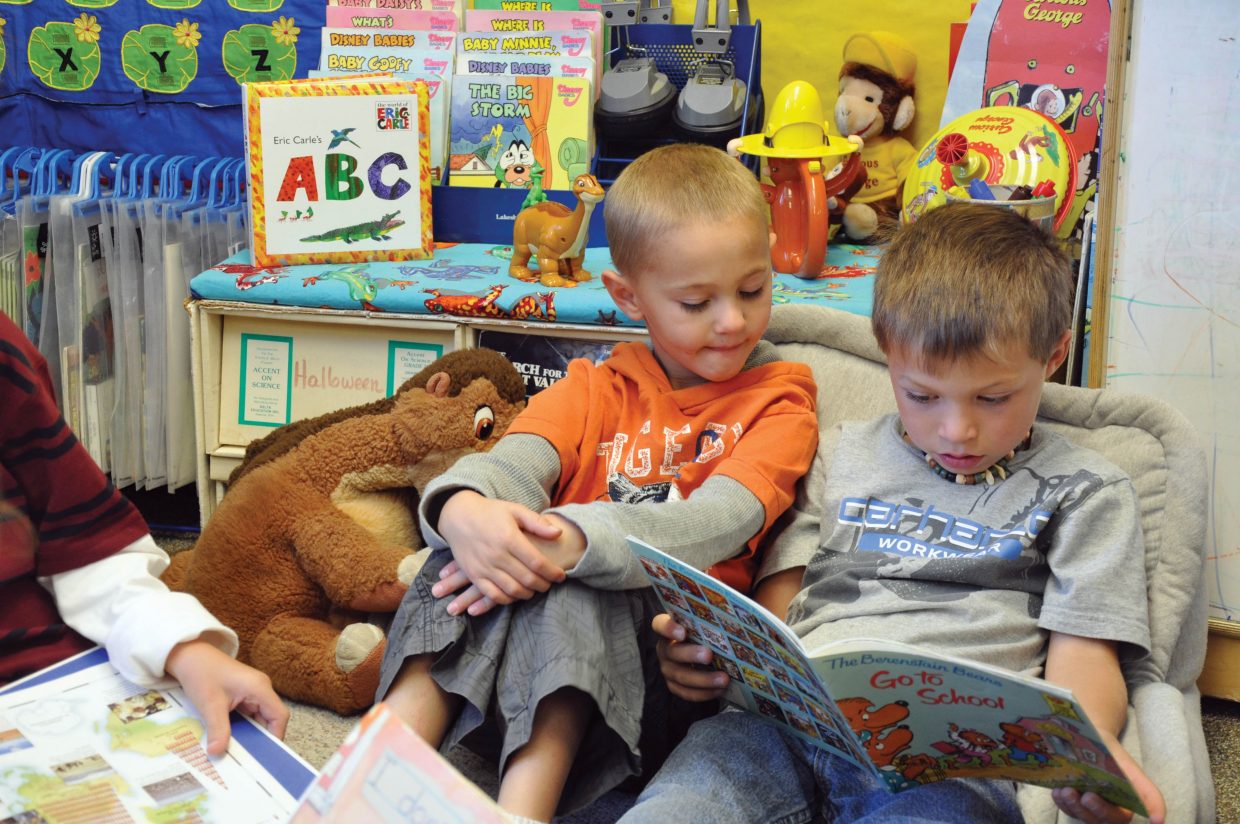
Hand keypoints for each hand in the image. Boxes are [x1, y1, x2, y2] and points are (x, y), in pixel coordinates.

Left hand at [164, 639, 289, 755]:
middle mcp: (261, 689)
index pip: (279, 716)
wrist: (189, 654)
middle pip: (270, 718)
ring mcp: (252, 691)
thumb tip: (217, 754)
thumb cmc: (202, 673)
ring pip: (258, 718)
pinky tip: (229, 739)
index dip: (275, 736)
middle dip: (260, 739)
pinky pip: (248, 715)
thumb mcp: (210, 704)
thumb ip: (218, 729)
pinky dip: (241, 728)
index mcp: (260, 688)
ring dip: (249, 734)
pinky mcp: (242, 694)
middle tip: (248, 759)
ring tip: (237, 753)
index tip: (264, 756)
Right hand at [437, 491, 566, 606]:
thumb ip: (537, 523)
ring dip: (528, 594)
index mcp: (509, 538)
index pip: (537, 562)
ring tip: (536, 589)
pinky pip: (493, 595)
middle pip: (527, 579)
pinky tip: (516, 594)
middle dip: (543, 584)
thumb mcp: (515, 510)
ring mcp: (484, 567)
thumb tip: (559, 533)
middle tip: (550, 583)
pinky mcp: (474, 575)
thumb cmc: (490, 512)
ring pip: (512, 590)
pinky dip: (508, 599)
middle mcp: (496, 555)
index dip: (552, 572)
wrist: (458, 516)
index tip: (561, 575)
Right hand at [652, 614, 728, 701]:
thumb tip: (734, 615)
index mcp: (668, 628)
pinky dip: (704, 693)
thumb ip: (712, 619)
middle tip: (709, 655)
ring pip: (680, 676)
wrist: (707, 654)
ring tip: (723, 679)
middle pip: (672, 652)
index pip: (660, 625)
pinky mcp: (675, 686)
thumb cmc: (708, 633)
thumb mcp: (706, 624)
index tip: (682, 632)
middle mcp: (665, 649)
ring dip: (703, 679)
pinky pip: (686, 693)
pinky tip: (720, 689)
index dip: (668, 628)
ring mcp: (668, 669)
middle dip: (690, 654)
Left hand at [1050, 730, 1164, 823]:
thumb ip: (1149, 796)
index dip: (1102, 811)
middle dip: (1081, 808)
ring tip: (1062, 790)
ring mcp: (1086, 807)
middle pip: (1093, 819)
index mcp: (1122, 808)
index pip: (1115, 818)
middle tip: (1072, 792)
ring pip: (1078, 814)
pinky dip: (1060, 800)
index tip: (1089, 796)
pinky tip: (1056, 789)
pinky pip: (1065, 806)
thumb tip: (1158, 821)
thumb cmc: (1115, 757)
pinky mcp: (1071, 801)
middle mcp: (1103, 811)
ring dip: (1069, 805)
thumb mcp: (1133, 773)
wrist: (1093, 739)